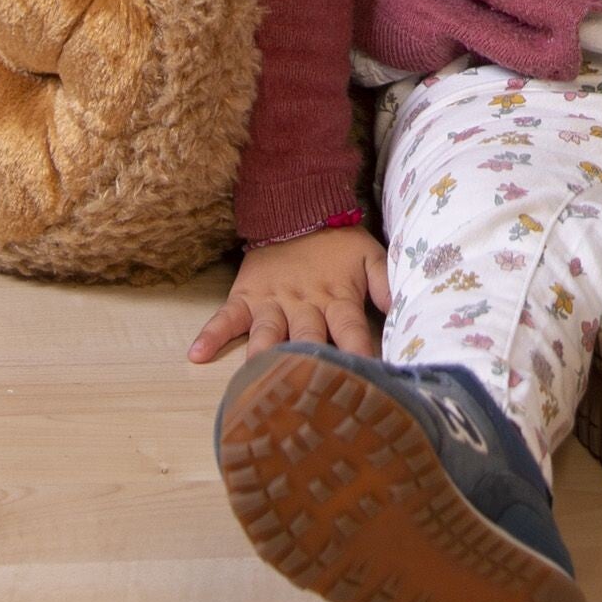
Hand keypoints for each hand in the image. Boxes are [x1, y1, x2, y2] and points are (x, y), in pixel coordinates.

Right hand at [187, 223, 389, 365]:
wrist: (296, 207)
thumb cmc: (336, 243)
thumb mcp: (369, 255)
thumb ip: (386, 282)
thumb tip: (404, 310)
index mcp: (337, 298)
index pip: (351, 330)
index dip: (359, 354)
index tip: (367, 380)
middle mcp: (304, 305)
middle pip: (308, 338)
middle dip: (310, 366)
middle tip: (310, 393)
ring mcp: (272, 302)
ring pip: (268, 333)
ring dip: (264, 355)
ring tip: (258, 378)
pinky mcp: (246, 297)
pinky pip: (226, 317)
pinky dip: (212, 334)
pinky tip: (198, 354)